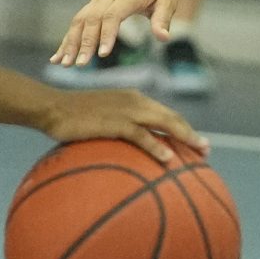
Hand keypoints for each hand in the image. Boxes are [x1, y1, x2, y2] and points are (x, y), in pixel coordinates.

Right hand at [42, 88, 210, 165]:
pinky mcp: (115, 122)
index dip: (183, 127)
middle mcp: (135, 101)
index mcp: (134, 99)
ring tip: (200, 152)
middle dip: (191, 133)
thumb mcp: (102, 119)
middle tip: (207, 149)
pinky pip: (142, 136)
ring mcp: (127, 110)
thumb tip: (130, 149)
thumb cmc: (74, 117)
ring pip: (165, 123)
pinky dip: (157, 146)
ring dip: (185, 138)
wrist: (52, 108)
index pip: (165, 113)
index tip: (197, 141)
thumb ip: (119, 129)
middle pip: (172, 117)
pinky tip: (169, 159)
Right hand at [56, 0, 182, 64]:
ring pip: (78, 21)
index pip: (112, 16)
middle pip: (91, 19)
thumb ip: (162, 19)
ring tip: (64, 64)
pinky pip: (76, 23)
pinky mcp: (92, 6)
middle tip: (80, 65)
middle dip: (84, 43)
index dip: (106, 34)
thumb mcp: (168, 2)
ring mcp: (96, 1)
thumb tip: (163, 38)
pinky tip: (57, 57)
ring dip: (70, 42)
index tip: (102, 54)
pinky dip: (66, 40)